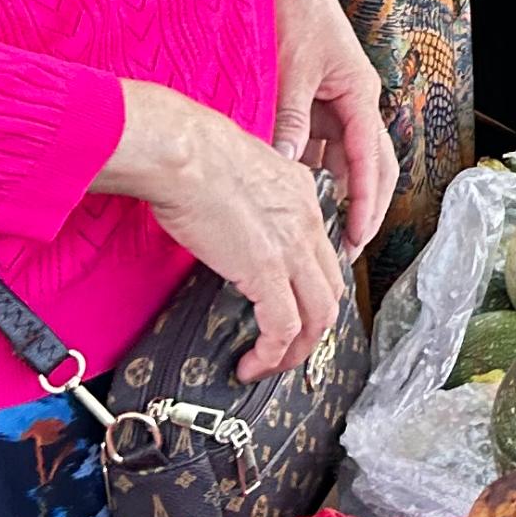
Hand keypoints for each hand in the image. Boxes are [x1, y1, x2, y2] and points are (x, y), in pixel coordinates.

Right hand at [99, 81, 348, 380]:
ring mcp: (293, 248)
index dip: (314, 289)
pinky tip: (252, 363)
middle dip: (314, 329)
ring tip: (270, 365)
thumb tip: (234, 218)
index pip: (325, 253)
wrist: (183, 150)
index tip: (294, 309)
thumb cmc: (194, 153)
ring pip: (319, 316)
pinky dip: (272, 353)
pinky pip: (284, 327)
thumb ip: (252, 197)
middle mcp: (309, 222)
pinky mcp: (267, 271)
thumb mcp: (242, 170)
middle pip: (332, 290)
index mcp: (304, 195)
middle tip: (287, 348)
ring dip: (298, 350)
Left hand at [272, 0, 392, 256]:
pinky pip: (321, 141)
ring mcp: (337, 99)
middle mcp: (355, 100)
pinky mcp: (316, 97)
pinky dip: (314, 166)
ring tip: (323, 227)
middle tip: (350, 245)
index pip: (371, 160)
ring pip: (346, 155)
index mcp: (359, 94)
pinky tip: (299, 188)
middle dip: (366, 205)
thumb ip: (291, 119)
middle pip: (372, 163)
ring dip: (339, 188)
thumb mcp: (291, 71)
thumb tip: (289, 165)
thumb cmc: (295, 14)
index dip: (367, 202)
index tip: (359, 237)